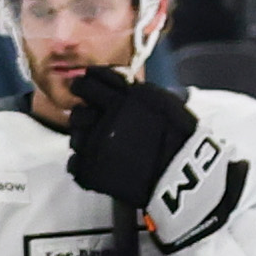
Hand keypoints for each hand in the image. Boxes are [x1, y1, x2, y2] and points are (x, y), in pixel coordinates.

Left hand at [64, 67, 200, 209]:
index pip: (90, 83)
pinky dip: (82, 163)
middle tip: (87, 118)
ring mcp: (95, 147)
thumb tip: (121, 85)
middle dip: (81, 114)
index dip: (84, 84)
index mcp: (122, 99)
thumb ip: (136, 91)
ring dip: (83, 139)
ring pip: (75, 138)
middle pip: (78, 112)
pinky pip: (74, 164)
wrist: (181, 171)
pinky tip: (95, 162)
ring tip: (96, 144)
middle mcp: (103, 120)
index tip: (83, 85)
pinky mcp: (91, 171)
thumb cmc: (178, 135)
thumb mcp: (162, 101)